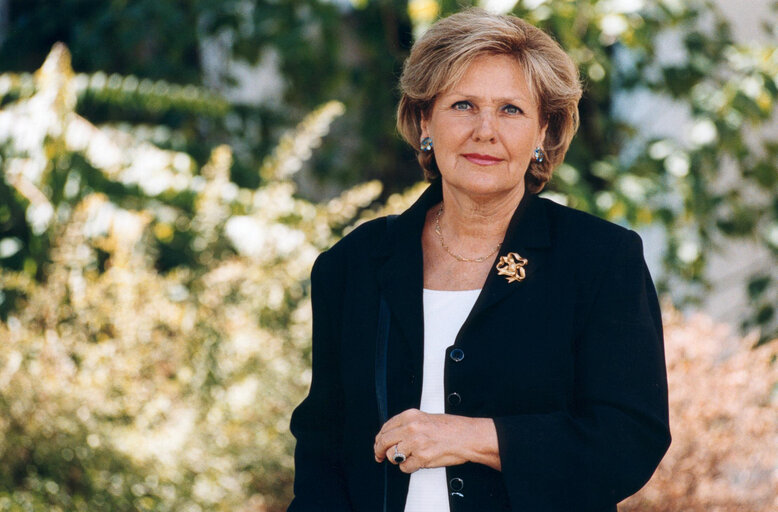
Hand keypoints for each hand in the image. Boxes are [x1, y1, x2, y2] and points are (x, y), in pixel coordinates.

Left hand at [373, 409, 500, 472]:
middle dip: (379, 451)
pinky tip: (417, 462)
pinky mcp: (421, 457)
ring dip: (397, 459)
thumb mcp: (426, 418)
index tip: (378, 444)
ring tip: (407, 457)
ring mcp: (415, 443)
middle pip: (383, 441)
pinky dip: (409, 467)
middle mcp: (411, 428)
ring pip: (392, 455)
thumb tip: (392, 434)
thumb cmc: (451, 428)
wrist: (468, 437)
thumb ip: (408, 424)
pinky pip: (405, 467)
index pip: (385, 427)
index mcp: (410, 416)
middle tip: (379, 456)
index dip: (379, 439)